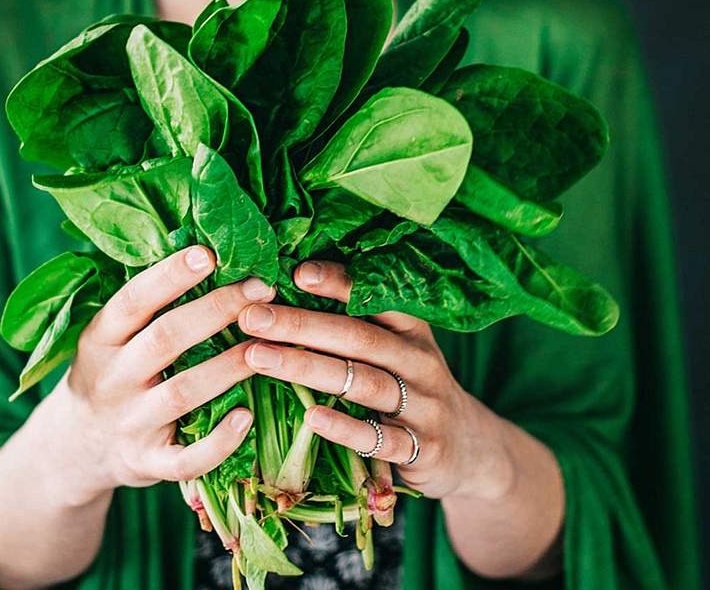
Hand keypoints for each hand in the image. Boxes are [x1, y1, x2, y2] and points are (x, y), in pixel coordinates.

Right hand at [53, 245, 274, 503]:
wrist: (77, 448)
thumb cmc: (111, 374)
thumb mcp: (110, 338)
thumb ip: (147, 306)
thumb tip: (206, 249)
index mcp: (100, 339)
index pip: (133, 301)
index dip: (170, 276)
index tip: (209, 253)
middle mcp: (112, 379)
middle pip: (165, 339)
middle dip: (216, 310)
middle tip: (261, 289)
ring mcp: (129, 424)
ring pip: (182, 393)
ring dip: (227, 368)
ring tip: (267, 345)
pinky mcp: (147, 464)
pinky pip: (185, 459)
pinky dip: (218, 443)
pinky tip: (247, 418)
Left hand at [237, 260, 514, 500]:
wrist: (470, 450)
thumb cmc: (412, 390)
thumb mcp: (397, 353)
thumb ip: (355, 328)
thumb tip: (287, 290)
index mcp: (412, 330)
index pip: (375, 297)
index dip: (337, 282)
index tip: (294, 272)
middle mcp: (420, 361)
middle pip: (358, 337)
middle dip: (301, 325)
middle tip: (252, 317)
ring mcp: (424, 406)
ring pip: (363, 382)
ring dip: (308, 368)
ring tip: (258, 358)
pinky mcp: (421, 449)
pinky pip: (379, 437)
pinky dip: (345, 428)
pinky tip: (310, 418)